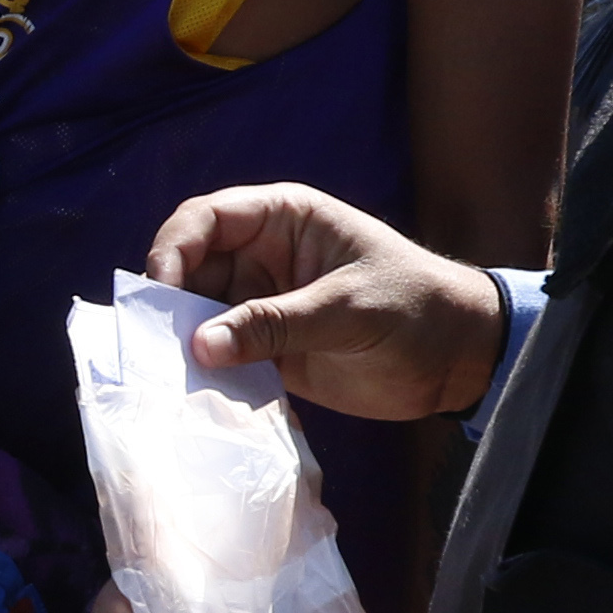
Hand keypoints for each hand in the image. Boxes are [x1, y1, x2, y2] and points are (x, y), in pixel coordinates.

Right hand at [144, 186, 506, 422]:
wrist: (457, 359)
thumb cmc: (412, 308)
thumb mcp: (344, 309)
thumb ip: (273, 325)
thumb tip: (198, 345)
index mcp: (281, 219)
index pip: (206, 219)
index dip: (174, 248)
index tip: (161, 290)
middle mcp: (261, 257)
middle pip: (190, 269)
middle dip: (169, 302)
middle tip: (155, 343)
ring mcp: (262, 304)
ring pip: (199, 315)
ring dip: (183, 342)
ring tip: (170, 374)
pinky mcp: (268, 350)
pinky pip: (223, 356)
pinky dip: (207, 372)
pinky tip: (197, 393)